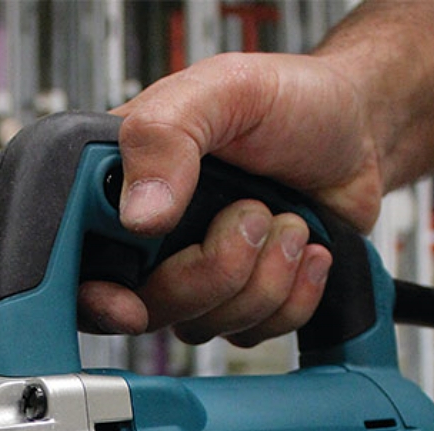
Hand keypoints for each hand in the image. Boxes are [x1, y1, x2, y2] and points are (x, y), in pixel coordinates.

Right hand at [78, 51, 382, 348]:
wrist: (356, 134)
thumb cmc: (288, 103)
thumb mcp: (223, 91)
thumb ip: (167, 136)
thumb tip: (137, 215)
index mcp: (121, 191)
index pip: (78, 267)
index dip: (98, 297)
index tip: (129, 302)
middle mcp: (150, 245)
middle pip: (148, 310)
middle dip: (212, 272)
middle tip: (252, 214)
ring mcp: (195, 280)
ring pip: (205, 328)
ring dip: (263, 277)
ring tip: (287, 219)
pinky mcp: (239, 305)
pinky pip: (253, 335)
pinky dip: (292, 296)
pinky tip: (303, 250)